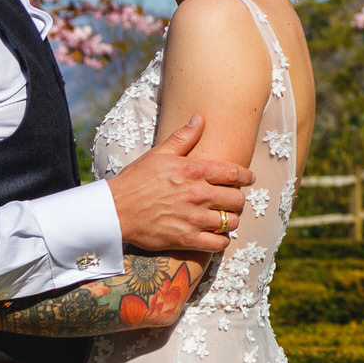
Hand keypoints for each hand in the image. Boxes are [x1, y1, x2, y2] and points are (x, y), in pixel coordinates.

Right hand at [107, 114, 253, 253]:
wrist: (114, 211)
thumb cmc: (136, 180)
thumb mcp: (159, 154)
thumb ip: (183, 137)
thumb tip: (200, 118)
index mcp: (194, 171)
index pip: (234, 173)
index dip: (246, 177)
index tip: (249, 179)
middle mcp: (198, 195)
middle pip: (237, 199)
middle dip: (238, 200)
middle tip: (233, 201)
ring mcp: (193, 218)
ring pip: (231, 222)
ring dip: (231, 221)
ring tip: (226, 219)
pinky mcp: (186, 239)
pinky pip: (218, 244)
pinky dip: (221, 241)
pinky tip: (216, 236)